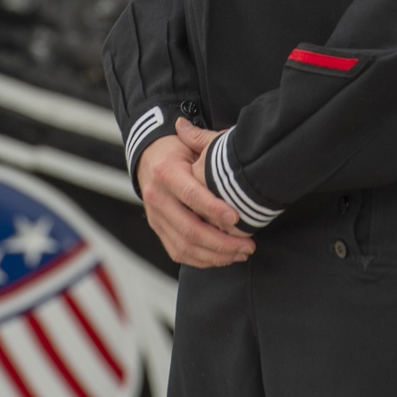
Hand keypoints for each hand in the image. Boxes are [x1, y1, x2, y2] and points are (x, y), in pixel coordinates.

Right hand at [136, 128, 253, 269]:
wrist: (148, 159)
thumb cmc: (176, 150)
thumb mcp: (189, 141)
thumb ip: (203, 141)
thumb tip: (219, 137)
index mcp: (166, 172)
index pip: (191, 195)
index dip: (214, 209)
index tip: (237, 219)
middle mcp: (157, 198)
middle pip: (189, 229)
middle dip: (222, 243)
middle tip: (248, 245)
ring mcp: (155, 217)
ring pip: (185, 246)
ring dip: (216, 255)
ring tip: (242, 253)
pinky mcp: (158, 229)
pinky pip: (179, 253)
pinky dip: (203, 260)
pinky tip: (225, 258)